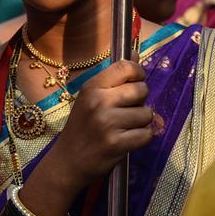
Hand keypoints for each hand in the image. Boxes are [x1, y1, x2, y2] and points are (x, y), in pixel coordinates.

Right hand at [46, 59, 151, 193]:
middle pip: (142, 89)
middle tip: (127, 110)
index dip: (138, 73)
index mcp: (92, 87)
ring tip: (125, 127)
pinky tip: (128, 140)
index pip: (126, 67)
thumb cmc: (82, 127)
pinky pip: (147, 134)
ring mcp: (107, 124)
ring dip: (141, 122)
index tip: (136, 82)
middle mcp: (99, 102)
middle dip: (141, 101)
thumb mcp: (91, 97)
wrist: (67, 162)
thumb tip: (134, 53)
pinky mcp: (116, 144)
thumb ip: (114, 77)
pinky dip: (142, 138)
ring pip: (147, 114)